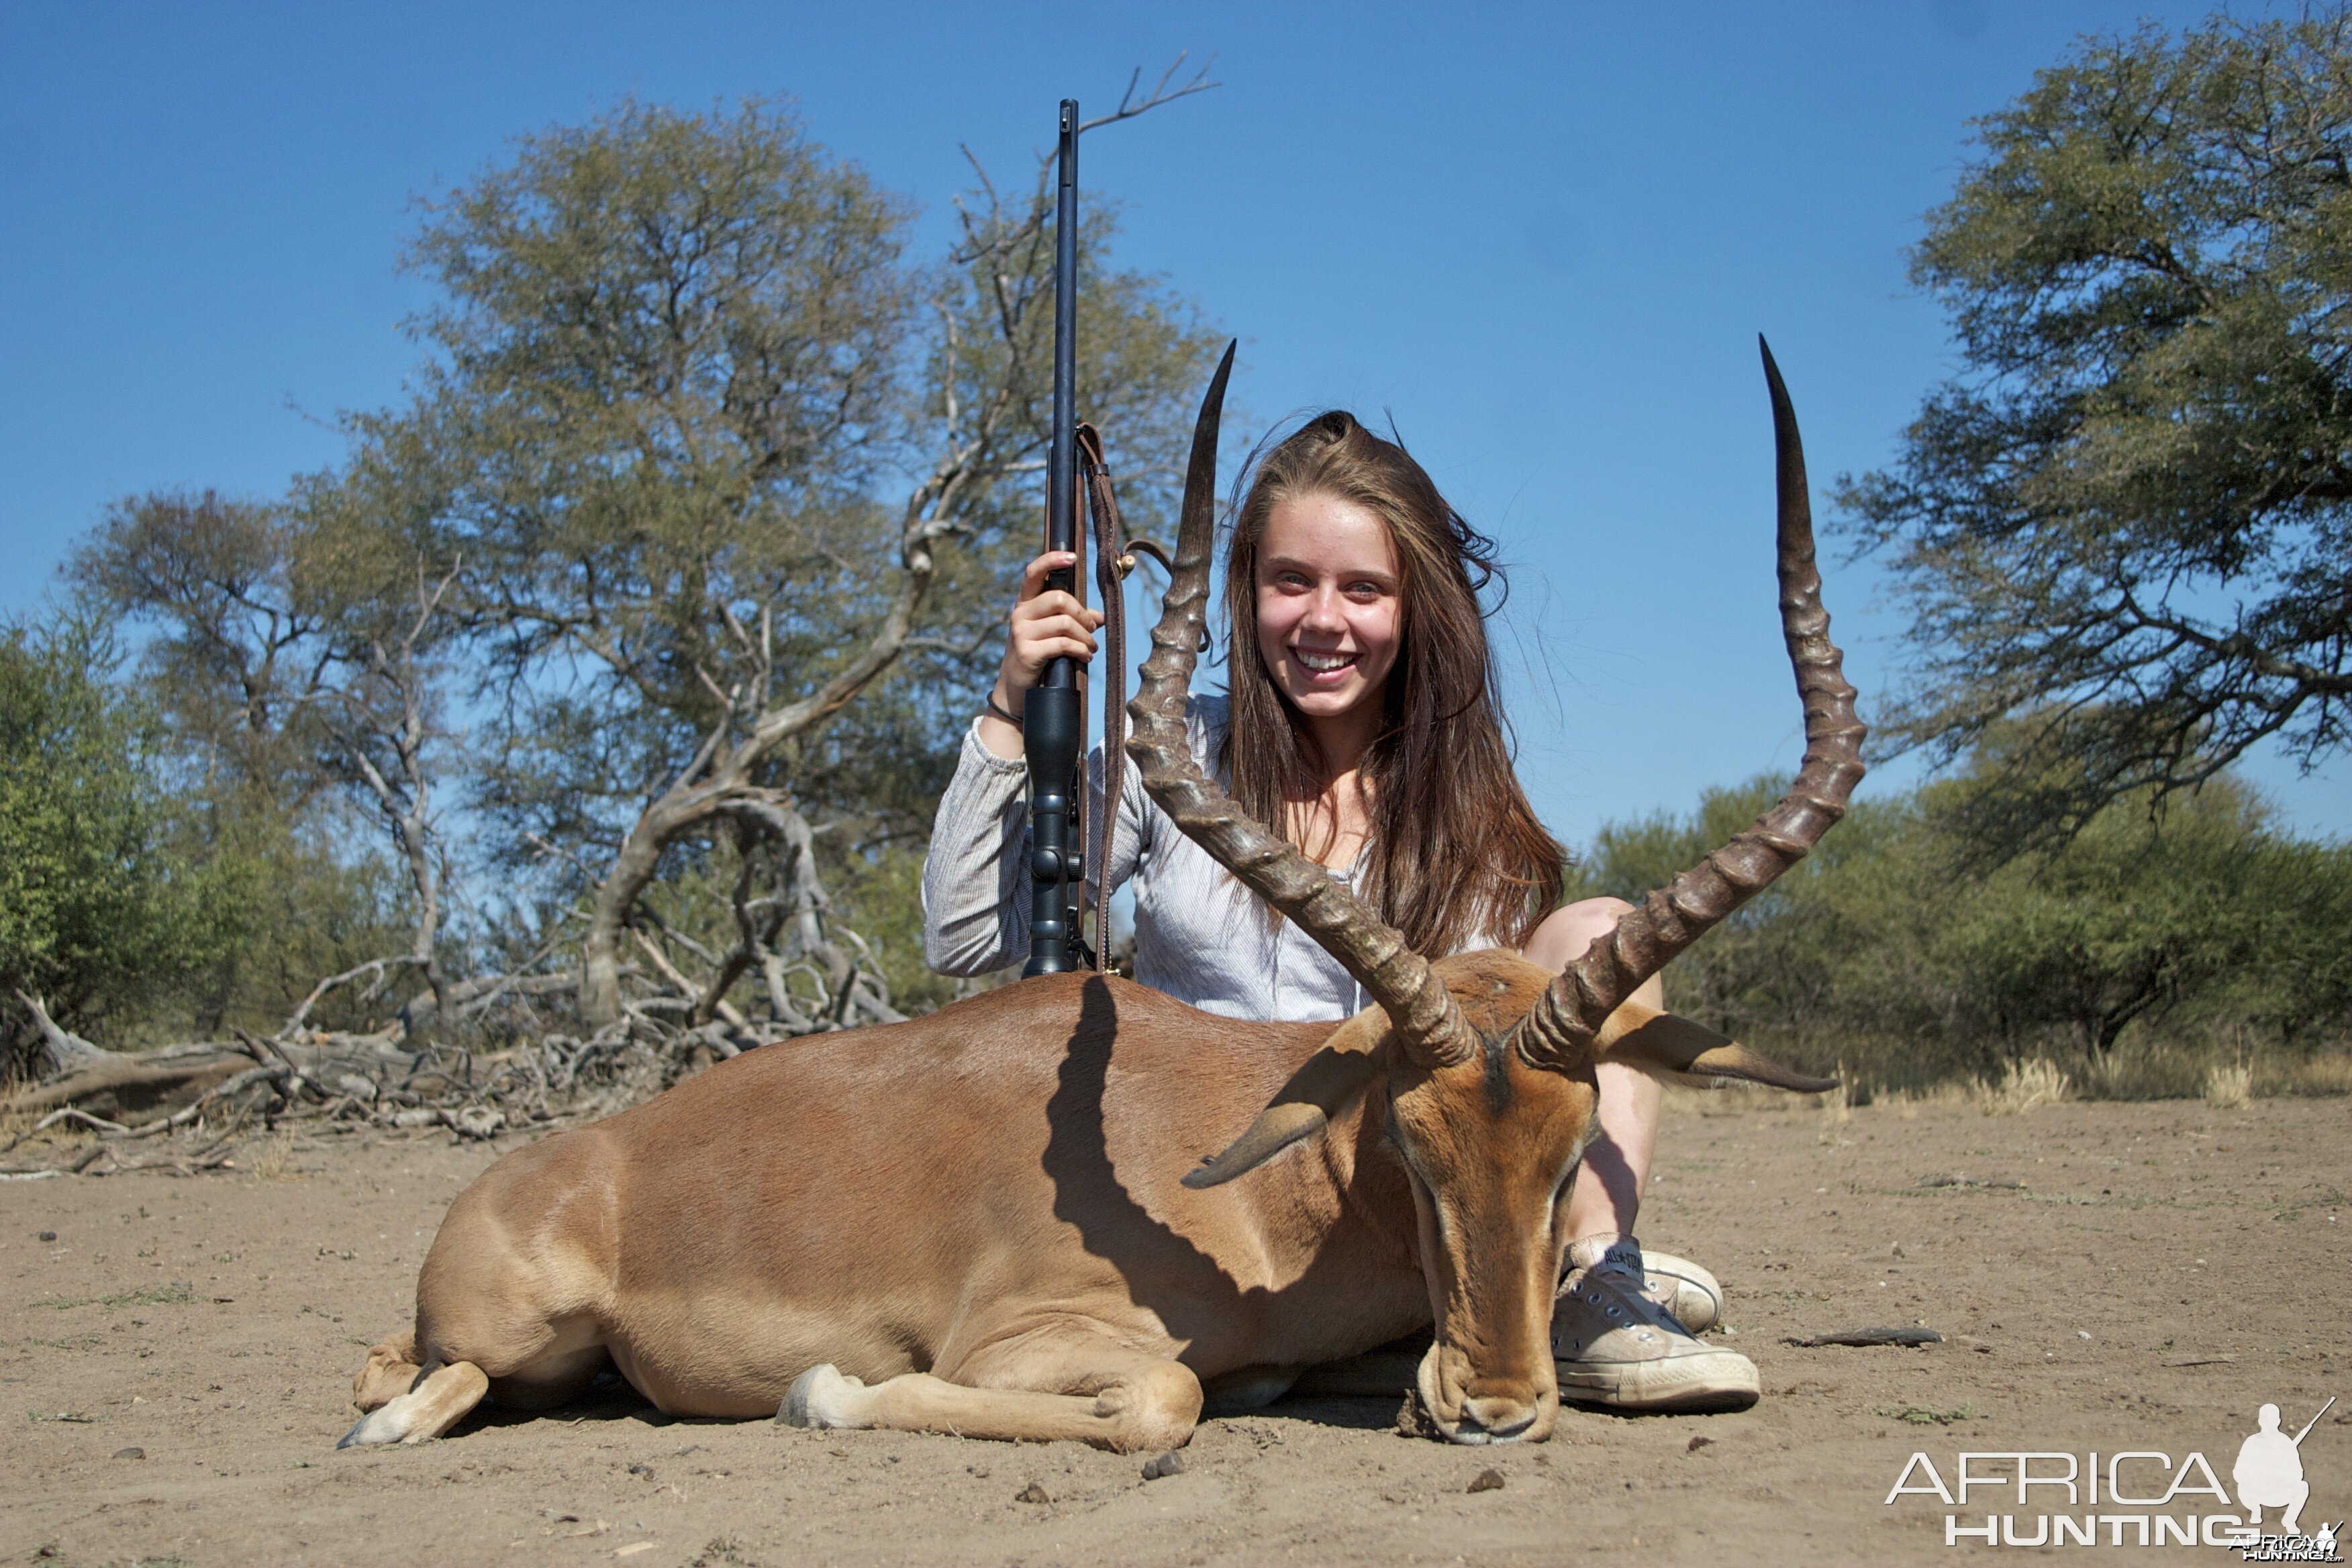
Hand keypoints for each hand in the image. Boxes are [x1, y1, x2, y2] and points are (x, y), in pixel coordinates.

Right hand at [978, 551, 1101, 757]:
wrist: (1016, 690)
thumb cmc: (1038, 656)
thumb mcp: (1050, 633)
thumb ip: (1073, 620)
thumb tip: (1101, 617)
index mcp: (1025, 603)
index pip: (1034, 572)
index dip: (1052, 560)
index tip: (1072, 557)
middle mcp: (1019, 614)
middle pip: (1059, 598)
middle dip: (1083, 614)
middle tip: (1092, 629)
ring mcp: (1021, 633)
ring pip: (1065, 622)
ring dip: (1085, 636)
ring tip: (1091, 647)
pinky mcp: (1026, 652)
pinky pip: (1063, 644)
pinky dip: (1080, 650)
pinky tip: (1085, 657)